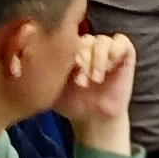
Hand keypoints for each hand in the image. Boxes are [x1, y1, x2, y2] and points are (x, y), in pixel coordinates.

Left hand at [55, 28, 137, 152]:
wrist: (94, 119)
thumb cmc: (72, 103)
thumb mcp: (52, 86)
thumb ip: (44, 70)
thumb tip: (33, 56)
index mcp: (70, 50)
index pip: (68, 39)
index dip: (70, 55)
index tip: (70, 77)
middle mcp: (88, 46)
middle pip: (85, 39)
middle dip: (83, 60)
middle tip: (82, 82)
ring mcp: (106, 48)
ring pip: (102, 40)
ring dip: (98, 60)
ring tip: (96, 79)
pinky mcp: (124, 52)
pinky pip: (121, 42)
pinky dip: (114, 53)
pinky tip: (109, 69)